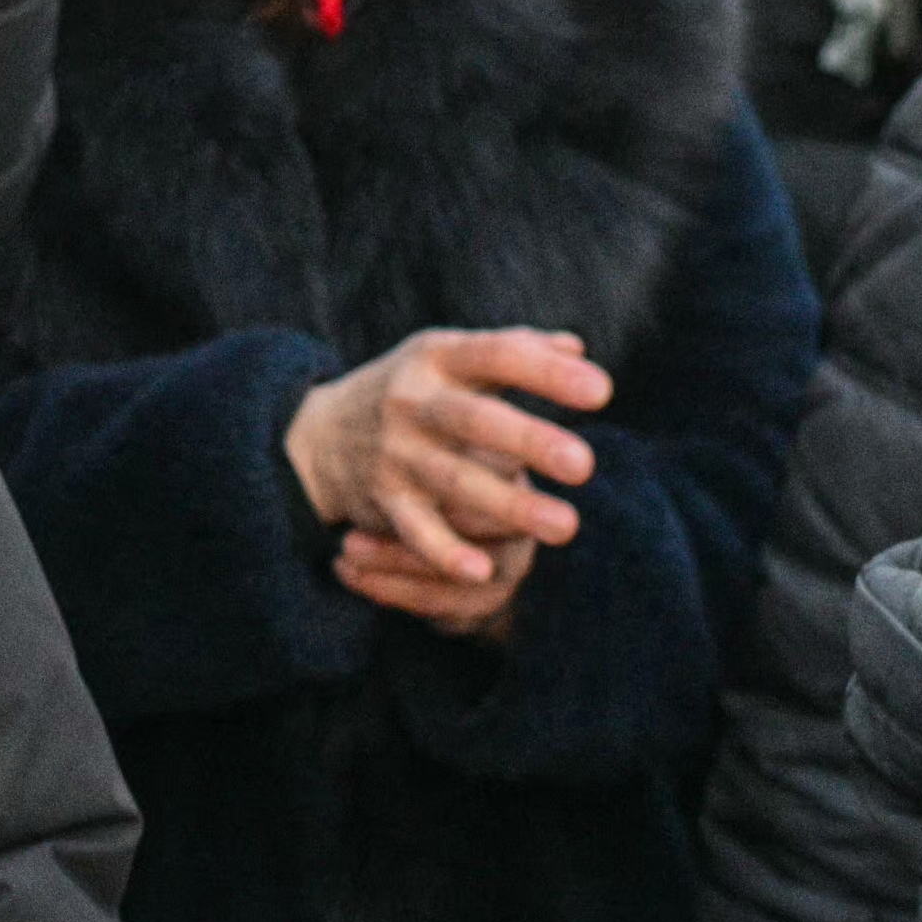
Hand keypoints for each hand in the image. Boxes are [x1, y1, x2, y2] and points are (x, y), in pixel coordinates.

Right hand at [289, 327, 611, 631]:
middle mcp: (413, 403)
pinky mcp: (384, 501)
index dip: (547, 374)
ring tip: (566, 526)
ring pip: (454, 481)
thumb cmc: (412, 390)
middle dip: (528, 441)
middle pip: (475, 421)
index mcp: (437, 358)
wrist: (319, 435)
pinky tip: (482, 572)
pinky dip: (444, 552)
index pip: (496, 356)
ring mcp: (396, 454)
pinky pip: (415, 530)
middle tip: (584, 466)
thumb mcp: (449, 356)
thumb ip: (514, 349)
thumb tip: (578, 351)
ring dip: (509, 506)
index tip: (603, 393)